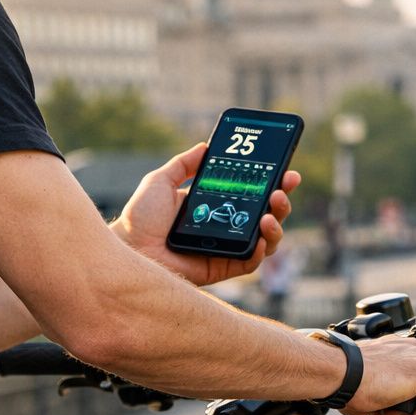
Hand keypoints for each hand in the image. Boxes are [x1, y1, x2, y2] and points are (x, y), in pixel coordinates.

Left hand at [112, 143, 300, 286]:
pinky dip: (260, 251)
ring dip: (276, 225)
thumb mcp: (161, 181)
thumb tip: (205, 146)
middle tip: (282, 189)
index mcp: (216, 205)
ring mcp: (227, 248)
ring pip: (266, 239)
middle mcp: (226, 227)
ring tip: (269, 214)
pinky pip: (251, 262)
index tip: (286, 171)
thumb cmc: (140, 217)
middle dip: (282, 201)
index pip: (253, 193)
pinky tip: (259, 238)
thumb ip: (183, 163)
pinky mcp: (222, 268)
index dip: (273, 182)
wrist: (129, 247)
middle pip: (267, 214)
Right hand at [341, 334, 415, 414]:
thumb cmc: (344, 377)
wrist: (339, 372)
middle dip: (400, 408)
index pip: (411, 381)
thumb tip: (386, 405)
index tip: (378, 405)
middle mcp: (414, 349)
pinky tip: (390, 414)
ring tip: (381, 412)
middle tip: (379, 411)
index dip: (395, 401)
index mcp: (398, 347)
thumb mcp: (368, 380)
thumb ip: (385, 387)